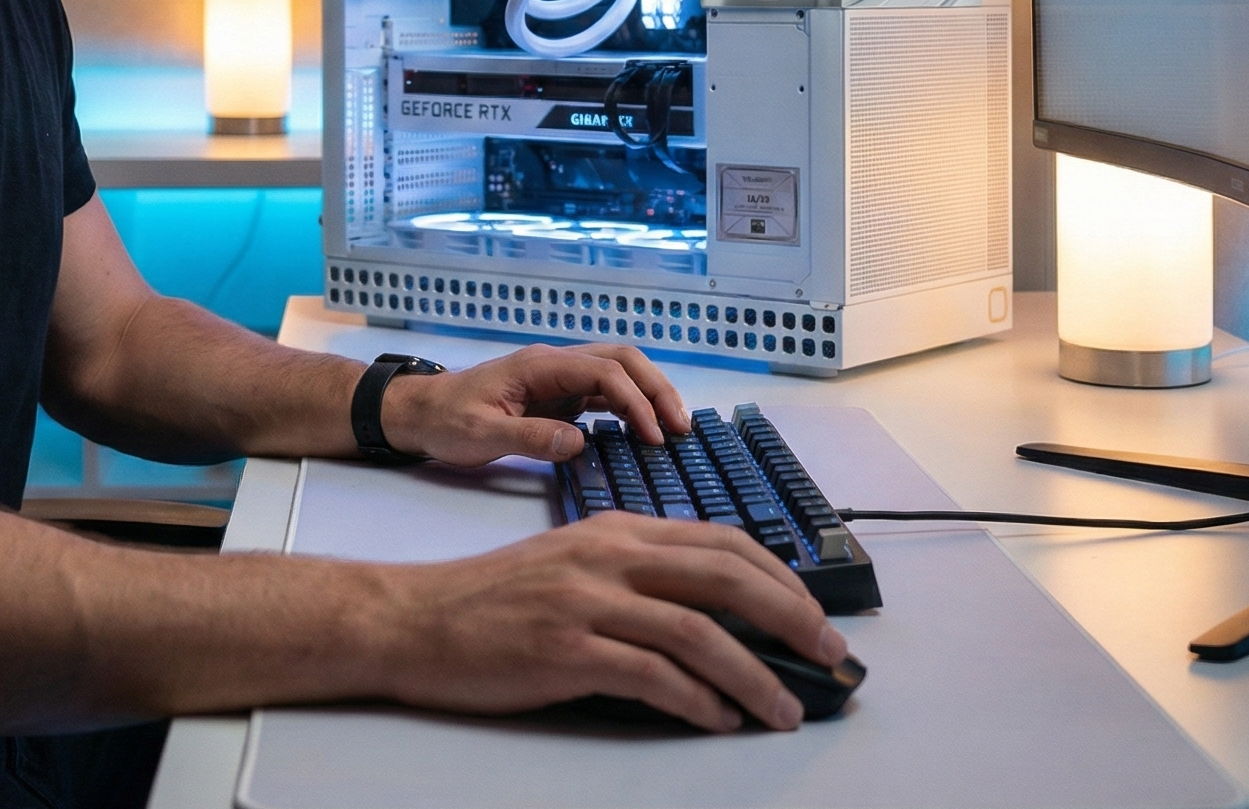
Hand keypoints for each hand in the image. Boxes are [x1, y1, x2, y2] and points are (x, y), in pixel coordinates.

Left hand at [377, 343, 686, 465]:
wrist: (419, 413)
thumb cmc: (445, 420)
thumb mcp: (480, 435)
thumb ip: (530, 437)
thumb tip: (581, 441)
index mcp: (539, 366)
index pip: (603, 372)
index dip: (635, 401)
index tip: (654, 436)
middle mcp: (554, 364)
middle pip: (621, 360)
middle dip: (656, 388)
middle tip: (682, 427)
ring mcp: (557, 378)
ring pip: (616, 372)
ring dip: (648, 394)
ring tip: (674, 430)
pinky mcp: (556, 395)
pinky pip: (603, 392)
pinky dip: (630, 406)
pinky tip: (644, 431)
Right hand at [377, 510, 849, 730]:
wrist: (418, 618)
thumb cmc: (494, 599)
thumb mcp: (571, 562)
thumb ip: (633, 573)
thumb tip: (707, 611)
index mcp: (614, 529)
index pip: (718, 539)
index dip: (777, 575)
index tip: (813, 610)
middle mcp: (608, 555)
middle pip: (722, 574)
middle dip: (789, 615)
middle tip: (830, 653)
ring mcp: (587, 601)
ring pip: (698, 630)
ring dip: (754, 674)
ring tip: (785, 708)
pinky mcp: (567, 649)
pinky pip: (653, 676)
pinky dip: (699, 701)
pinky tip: (719, 720)